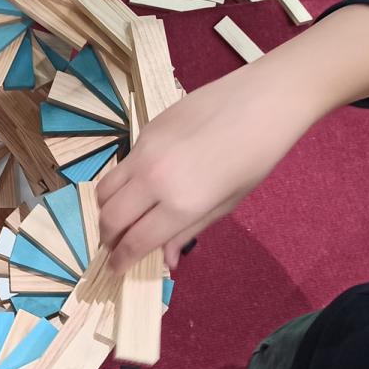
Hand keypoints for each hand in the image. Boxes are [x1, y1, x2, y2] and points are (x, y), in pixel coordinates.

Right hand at [97, 72, 310, 273]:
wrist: (263, 99)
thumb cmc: (257, 156)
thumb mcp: (228, 203)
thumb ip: (189, 231)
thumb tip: (167, 260)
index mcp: (182, 203)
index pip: (135, 241)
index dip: (121, 260)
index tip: (115, 269)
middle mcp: (154, 179)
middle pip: (110, 218)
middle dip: (108, 238)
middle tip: (115, 245)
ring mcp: (144, 152)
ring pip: (104, 190)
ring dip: (107, 210)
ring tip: (121, 217)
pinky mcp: (143, 131)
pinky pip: (120, 166)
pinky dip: (122, 184)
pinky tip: (141, 185)